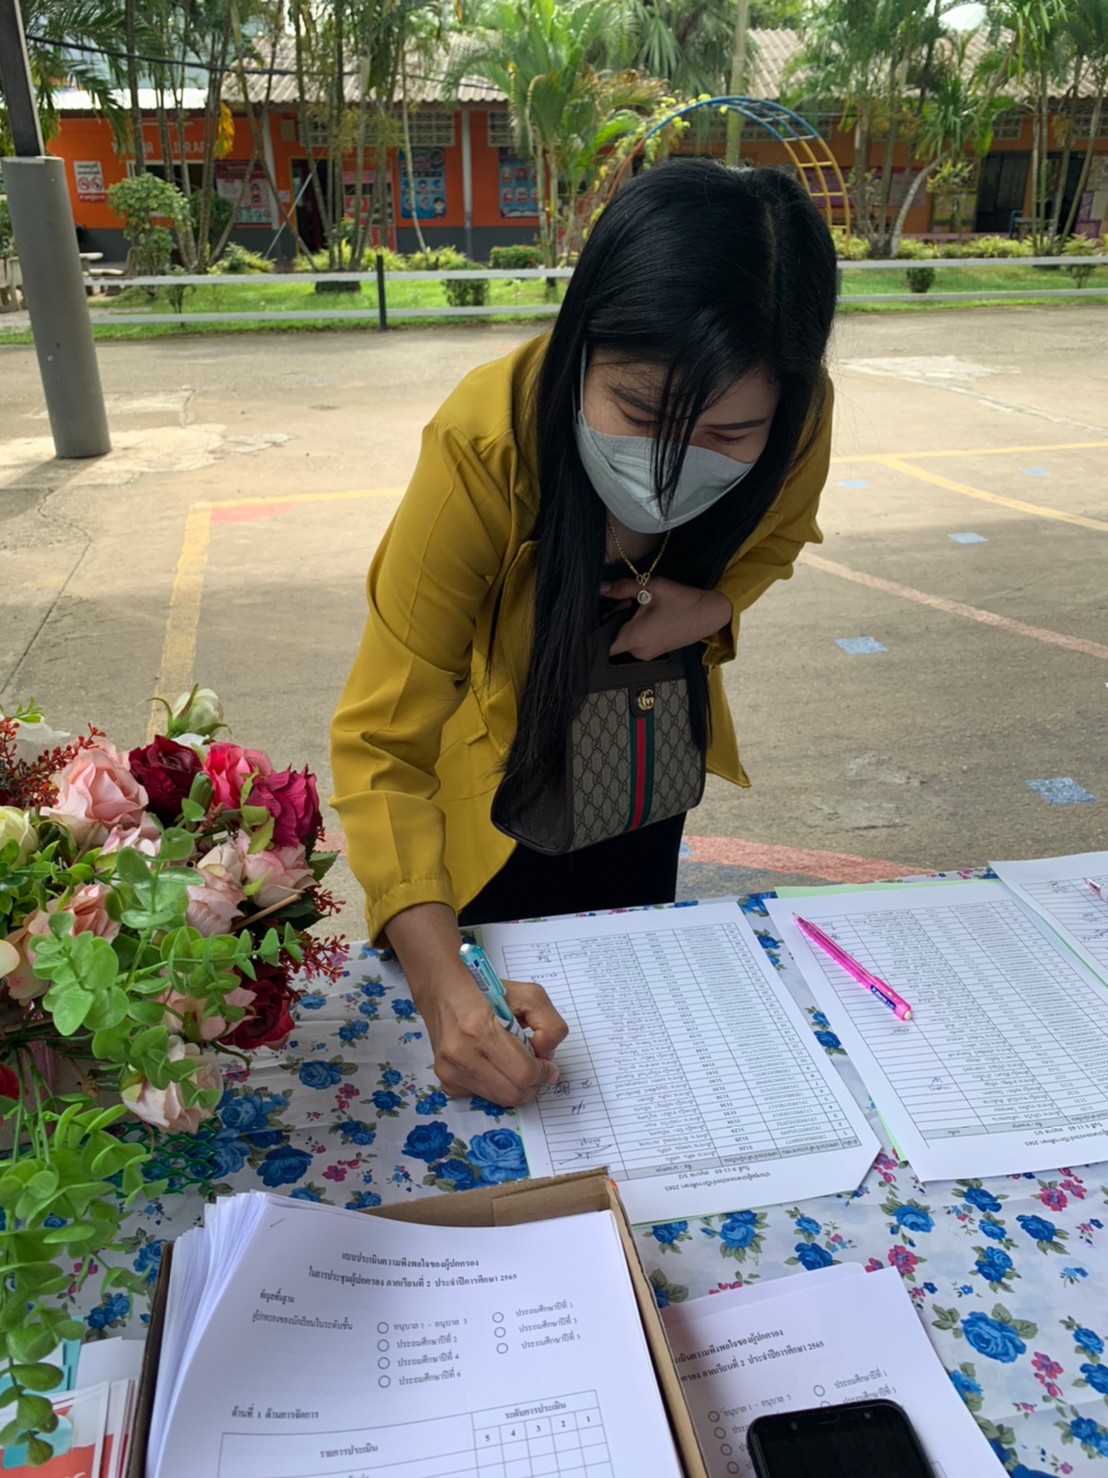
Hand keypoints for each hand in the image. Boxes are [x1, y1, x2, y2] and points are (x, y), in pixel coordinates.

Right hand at [414, 967, 568, 1106]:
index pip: (523, 1072)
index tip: (547, 1064)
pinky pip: (484, 1096)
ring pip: (500, 1099)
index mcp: (479, 1028)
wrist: (442, 991)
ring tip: (516, 1062)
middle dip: (533, 1083)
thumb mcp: (529, 995)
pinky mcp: (446, 1080)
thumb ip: (550, 1026)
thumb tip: (546, 1059)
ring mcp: (450, 1070)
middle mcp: (460, 1054)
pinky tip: (495, 1065)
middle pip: (512, 1093)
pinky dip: (497, 1085)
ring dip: (517, 1085)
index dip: (543, 1072)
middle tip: (537, 1067)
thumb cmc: (486, 990)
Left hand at [600, 576, 732, 659]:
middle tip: (628, 601)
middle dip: (615, 618)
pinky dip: (637, 628)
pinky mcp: (656, 651)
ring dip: (627, 622)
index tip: (605, 611)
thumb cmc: (682, 601)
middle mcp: (639, 652)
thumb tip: (601, 587)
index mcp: (634, 638)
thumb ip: (622, 587)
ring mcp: (648, 653)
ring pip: (625, 638)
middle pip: (613, 638)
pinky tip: (649, 614)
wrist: (710, 613)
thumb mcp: (650, 587)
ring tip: (642, 606)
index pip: (602, 643)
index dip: (599, 627)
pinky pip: (637, 641)